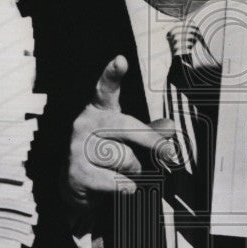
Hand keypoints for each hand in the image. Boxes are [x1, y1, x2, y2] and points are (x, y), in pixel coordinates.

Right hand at [64, 55, 176, 209]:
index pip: (105, 90)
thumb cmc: (106, 155)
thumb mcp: (127, 139)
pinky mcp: (77, 173)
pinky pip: (117, 180)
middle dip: (152, 141)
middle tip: (168, 153)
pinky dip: (125, 187)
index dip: (112, 74)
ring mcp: (77, 148)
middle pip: (127, 126)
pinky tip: (116, 185)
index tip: (121, 60)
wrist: (75, 185)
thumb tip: (171, 127)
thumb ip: (149, 131)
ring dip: (133, 170)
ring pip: (125, 158)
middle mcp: (83, 124)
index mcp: (98, 110)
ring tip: (121, 171)